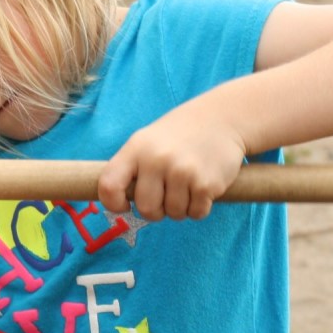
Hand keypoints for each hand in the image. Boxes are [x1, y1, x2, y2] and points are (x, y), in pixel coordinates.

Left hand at [97, 96, 247, 219]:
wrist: (223, 118)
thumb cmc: (180, 135)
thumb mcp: (148, 141)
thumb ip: (132, 168)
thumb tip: (118, 203)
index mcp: (137, 149)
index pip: (109, 186)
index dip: (113, 203)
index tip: (125, 205)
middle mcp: (157, 160)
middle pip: (146, 209)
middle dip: (157, 211)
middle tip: (166, 197)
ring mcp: (182, 172)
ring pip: (174, 213)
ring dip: (181, 207)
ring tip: (188, 185)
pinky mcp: (206, 184)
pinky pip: (197, 213)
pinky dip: (200, 207)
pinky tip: (203, 186)